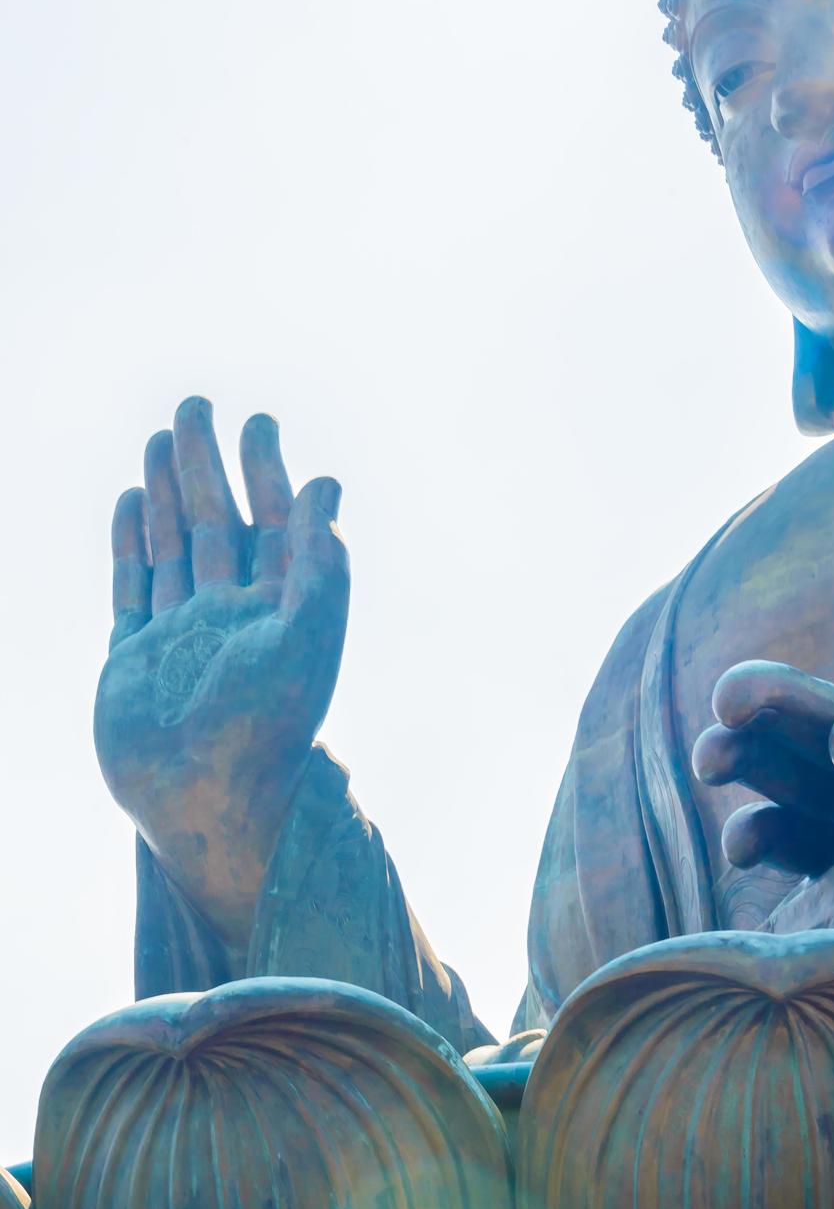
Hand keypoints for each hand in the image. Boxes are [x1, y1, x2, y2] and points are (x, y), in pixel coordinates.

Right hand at [95, 397, 348, 946]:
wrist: (207, 804)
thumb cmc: (267, 727)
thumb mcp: (308, 637)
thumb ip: (319, 563)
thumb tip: (327, 486)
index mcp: (279, 611)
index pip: (273, 523)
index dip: (267, 472)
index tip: (261, 421)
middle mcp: (231, 618)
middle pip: (218, 522)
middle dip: (209, 463)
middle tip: (198, 404)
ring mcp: (180, 636)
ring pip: (173, 545)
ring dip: (169, 491)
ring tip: (162, 437)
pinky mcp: (134, 659)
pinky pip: (132, 587)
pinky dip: (131, 543)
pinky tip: (133, 500)